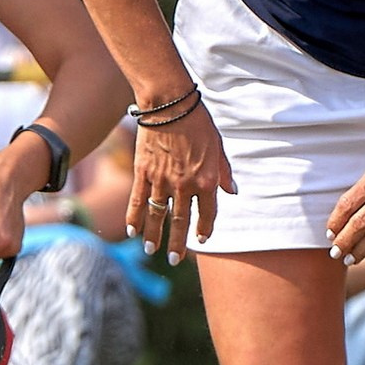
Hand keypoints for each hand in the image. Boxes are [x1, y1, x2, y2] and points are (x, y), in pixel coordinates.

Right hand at [126, 102, 234, 263]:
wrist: (169, 104)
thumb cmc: (197, 122)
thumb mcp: (218, 146)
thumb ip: (223, 172)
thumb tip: (232, 192)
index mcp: (206, 180)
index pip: (207, 213)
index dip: (205, 229)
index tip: (202, 241)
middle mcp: (184, 185)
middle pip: (180, 221)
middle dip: (177, 243)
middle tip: (174, 259)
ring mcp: (161, 181)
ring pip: (157, 215)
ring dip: (154, 235)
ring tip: (151, 250)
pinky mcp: (143, 173)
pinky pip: (137, 201)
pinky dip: (134, 217)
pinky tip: (132, 231)